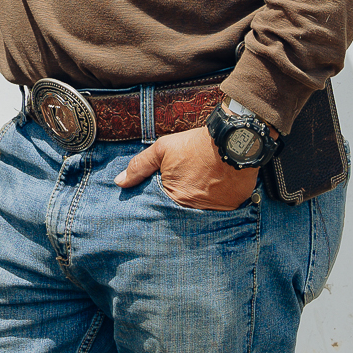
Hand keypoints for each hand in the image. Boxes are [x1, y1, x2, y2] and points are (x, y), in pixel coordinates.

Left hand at [117, 125, 257, 211]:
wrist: (233, 138)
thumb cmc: (196, 144)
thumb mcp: (163, 149)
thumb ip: (140, 166)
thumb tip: (119, 182)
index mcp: (175, 197)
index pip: (163, 210)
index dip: (163, 203)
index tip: (166, 197)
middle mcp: (195, 209)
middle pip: (183, 214)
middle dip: (180, 207)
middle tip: (186, 193)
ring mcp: (216, 210)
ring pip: (203, 214)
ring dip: (201, 206)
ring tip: (202, 192)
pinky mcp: (233, 206)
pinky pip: (223, 211)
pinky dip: (219, 203)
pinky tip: (217, 191)